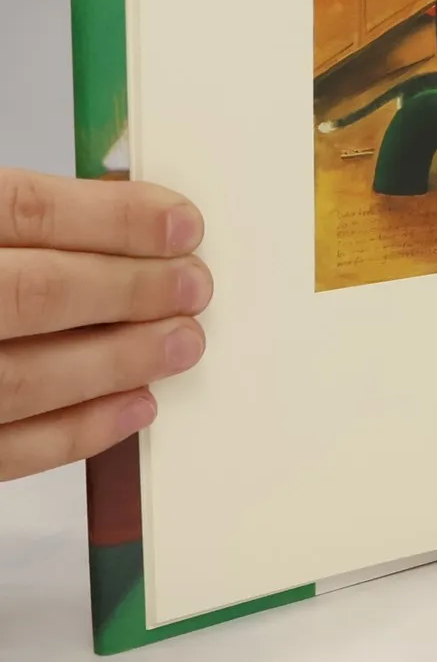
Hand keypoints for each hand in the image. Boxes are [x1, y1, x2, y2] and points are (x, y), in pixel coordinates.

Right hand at [0, 171, 210, 480]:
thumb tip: (126, 215)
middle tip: (194, 287)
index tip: (181, 226)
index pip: (23, 211)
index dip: (114, 218)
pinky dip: (75, 433)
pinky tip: (133, 408)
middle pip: (33, 294)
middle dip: (129, 291)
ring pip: (21, 378)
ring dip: (116, 363)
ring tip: (181, 342)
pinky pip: (1, 450)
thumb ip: (13, 219)